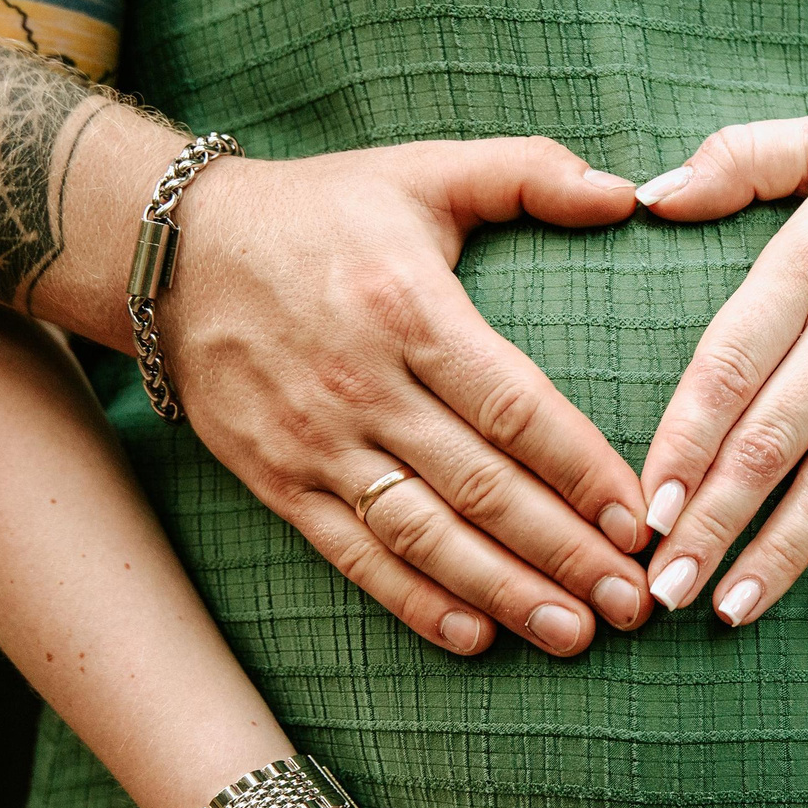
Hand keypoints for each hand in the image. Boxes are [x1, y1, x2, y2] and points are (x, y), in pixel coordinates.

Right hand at [164, 137, 655, 658]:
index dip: (580, 471)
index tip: (638, 519)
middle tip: (633, 603)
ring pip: (424, 535)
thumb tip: (629, 193)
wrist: (170, 251)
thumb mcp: (421, 170)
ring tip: (573, 633)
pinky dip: (414, 602)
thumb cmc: (319, 210)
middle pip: (481, 487)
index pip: (514, 409)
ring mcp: (317, 443)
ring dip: (503, 592)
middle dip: (564, 553)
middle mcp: (363, 386)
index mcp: (409, 309)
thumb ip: (529, 172)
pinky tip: (475, 636)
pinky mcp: (277, 482)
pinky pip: (353, 555)